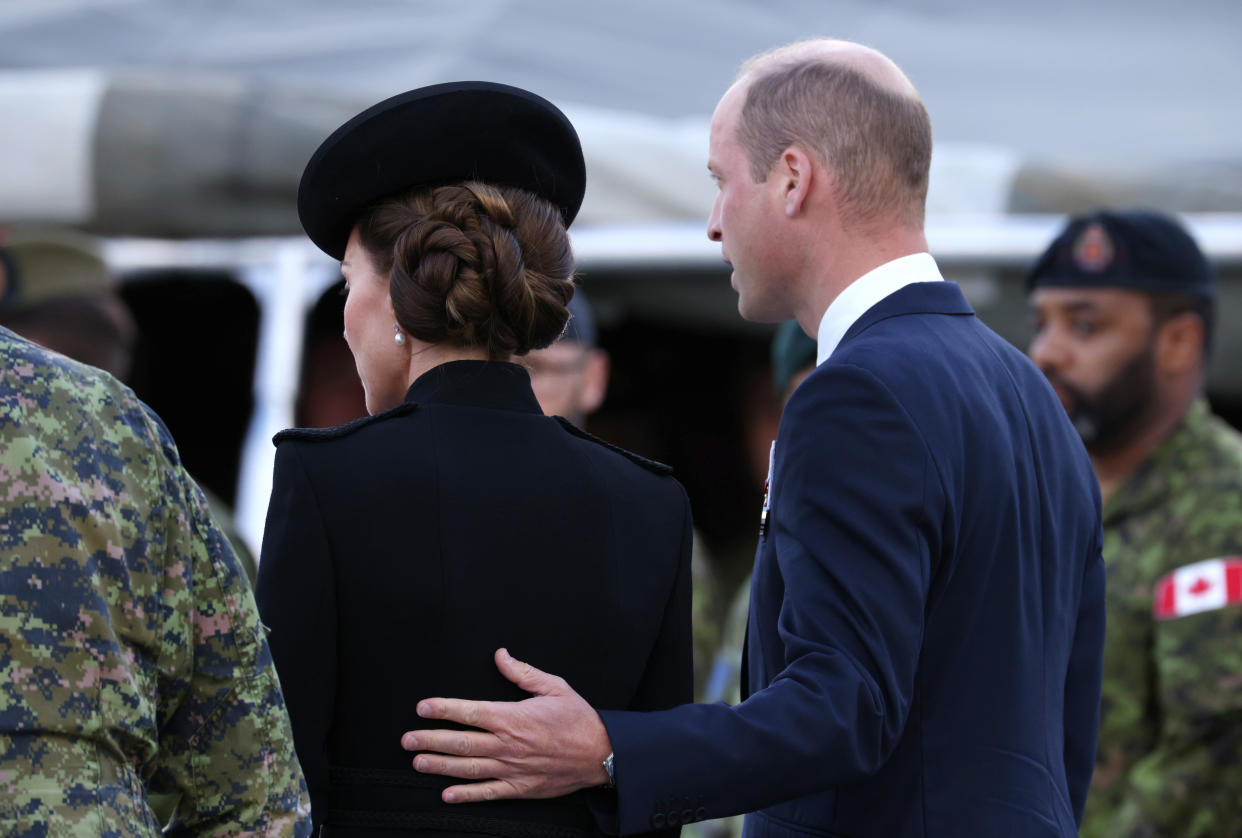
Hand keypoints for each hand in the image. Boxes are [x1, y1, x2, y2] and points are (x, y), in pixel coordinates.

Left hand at [402, 648, 612, 802]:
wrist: (602, 754)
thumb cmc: (578, 718)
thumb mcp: (555, 686)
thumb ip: (523, 673)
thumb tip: (500, 655)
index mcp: (514, 717)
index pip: (470, 712)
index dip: (443, 709)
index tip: (422, 707)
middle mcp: (508, 745)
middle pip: (461, 742)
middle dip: (430, 739)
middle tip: (407, 739)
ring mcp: (513, 769)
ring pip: (468, 768)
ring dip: (440, 766)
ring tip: (417, 762)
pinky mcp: (521, 788)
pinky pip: (488, 793)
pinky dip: (466, 796)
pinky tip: (447, 796)